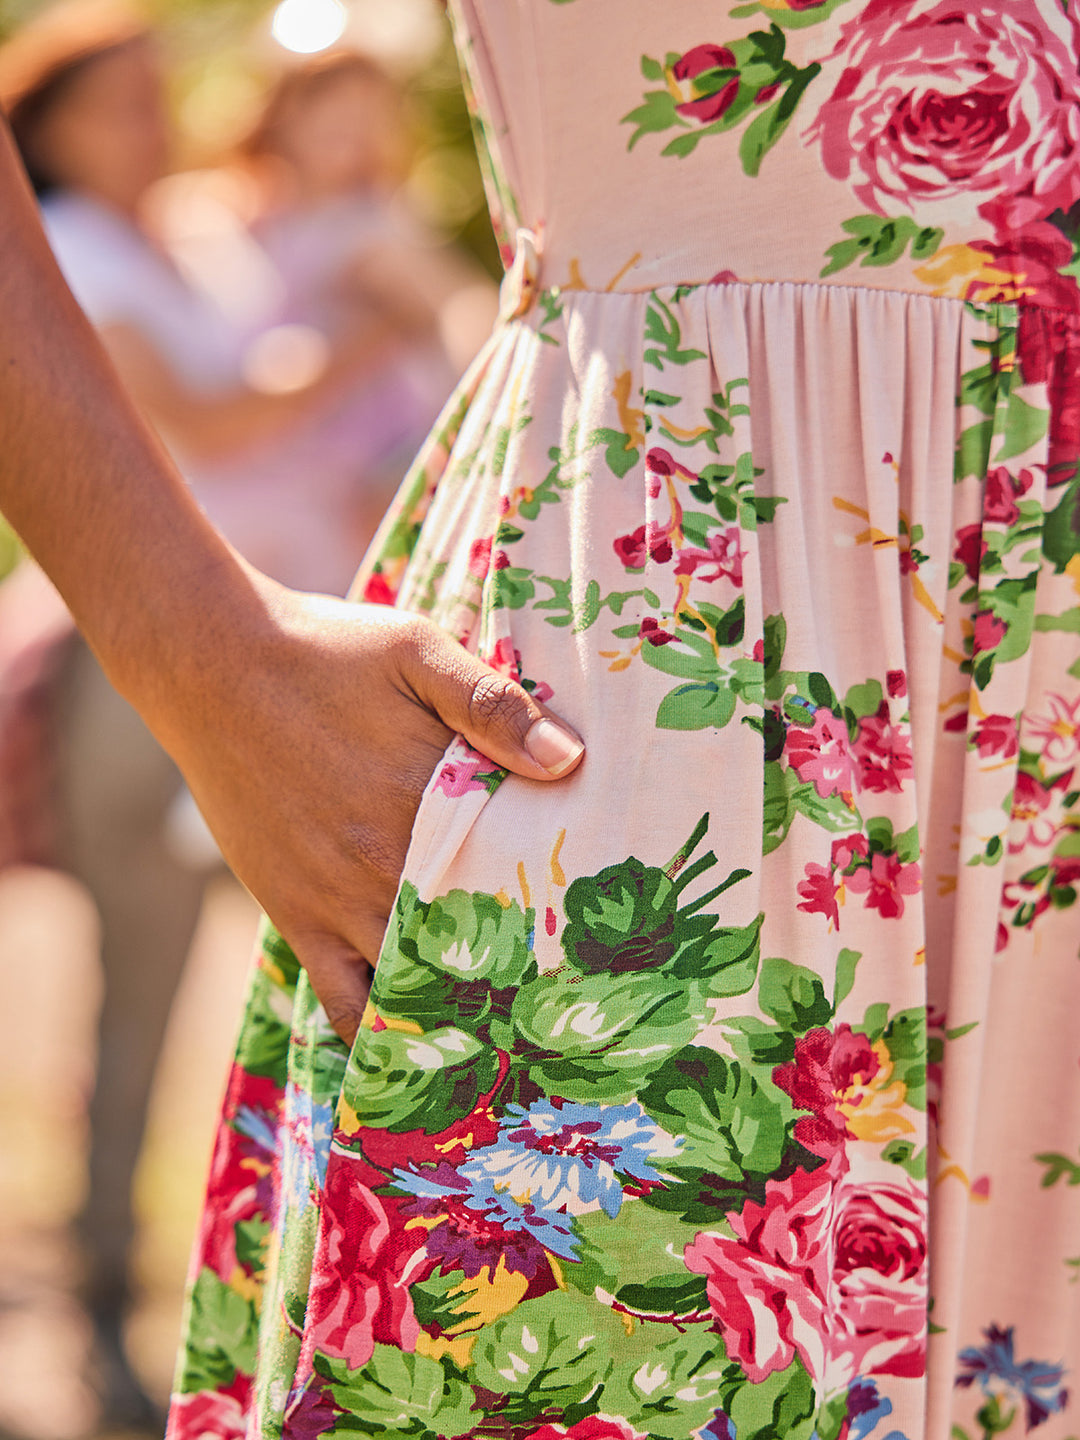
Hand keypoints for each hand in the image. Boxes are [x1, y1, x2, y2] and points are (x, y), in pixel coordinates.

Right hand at [141, 569, 584, 1046]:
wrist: (211, 666)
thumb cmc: (325, 653)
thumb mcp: (416, 650)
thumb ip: (492, 704)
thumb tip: (571, 761)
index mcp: (428, 803)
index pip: (518, 879)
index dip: (564, 914)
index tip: (607, 945)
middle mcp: (386, 867)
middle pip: (475, 947)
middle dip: (527, 976)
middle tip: (577, 1005)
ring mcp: (338, 903)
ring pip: (417, 986)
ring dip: (466, 1012)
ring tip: (517, 1041)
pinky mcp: (295, 919)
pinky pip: (342, 1001)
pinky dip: (378, 1033)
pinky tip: (414, 1049)